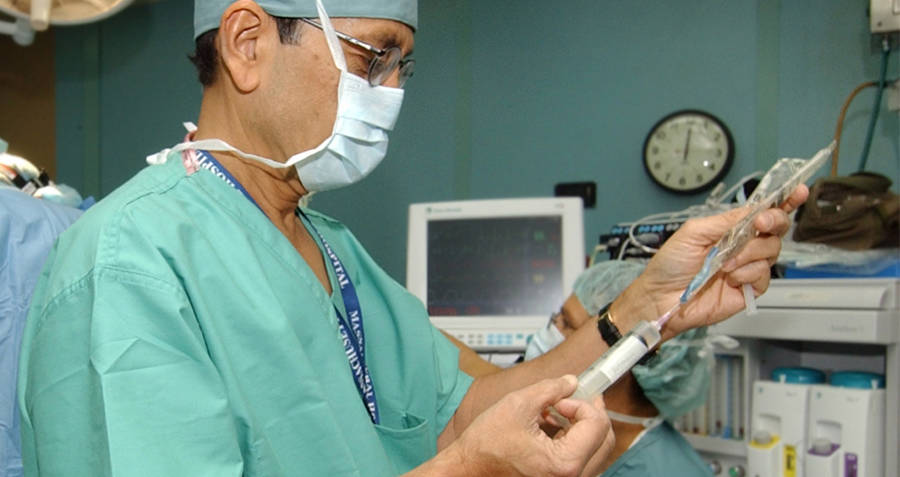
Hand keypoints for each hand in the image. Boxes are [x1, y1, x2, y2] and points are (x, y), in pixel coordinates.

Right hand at [450, 376, 613, 476]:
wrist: (468, 470)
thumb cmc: (485, 445)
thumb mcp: (518, 405)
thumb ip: (551, 389)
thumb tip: (572, 382)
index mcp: (564, 463)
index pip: (596, 424)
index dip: (581, 403)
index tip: (561, 398)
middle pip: (603, 440)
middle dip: (590, 413)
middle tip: (574, 396)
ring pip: (595, 450)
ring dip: (583, 426)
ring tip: (557, 411)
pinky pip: (581, 460)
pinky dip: (573, 440)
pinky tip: (552, 427)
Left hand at [617, 185, 808, 338]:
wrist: (661, 297)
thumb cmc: (670, 264)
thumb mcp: (694, 232)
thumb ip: (725, 221)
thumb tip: (753, 210)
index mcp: (730, 229)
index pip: (762, 212)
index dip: (784, 201)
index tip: (798, 191)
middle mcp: (743, 247)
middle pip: (776, 229)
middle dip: (773, 221)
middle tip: (760, 224)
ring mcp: (747, 267)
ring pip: (771, 251)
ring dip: (748, 253)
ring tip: (724, 263)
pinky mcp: (749, 289)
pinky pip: (764, 276)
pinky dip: (747, 274)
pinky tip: (729, 278)